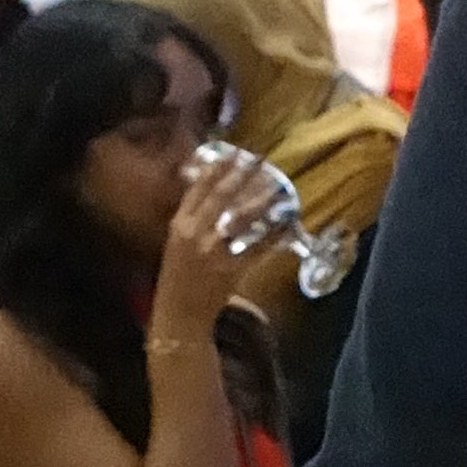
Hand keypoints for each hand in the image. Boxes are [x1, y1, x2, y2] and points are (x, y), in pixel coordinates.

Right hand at [148, 153, 274, 350]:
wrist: (178, 314)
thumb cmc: (178, 277)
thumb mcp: (178, 242)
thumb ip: (193, 218)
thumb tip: (212, 192)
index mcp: (179, 225)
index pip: (198, 189)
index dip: (218, 168)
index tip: (234, 152)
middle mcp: (194, 234)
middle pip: (221, 197)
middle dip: (241, 175)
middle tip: (260, 158)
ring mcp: (213, 252)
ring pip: (240, 219)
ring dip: (261, 200)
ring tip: (277, 185)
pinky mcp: (230, 270)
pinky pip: (258, 248)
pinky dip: (274, 236)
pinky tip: (288, 224)